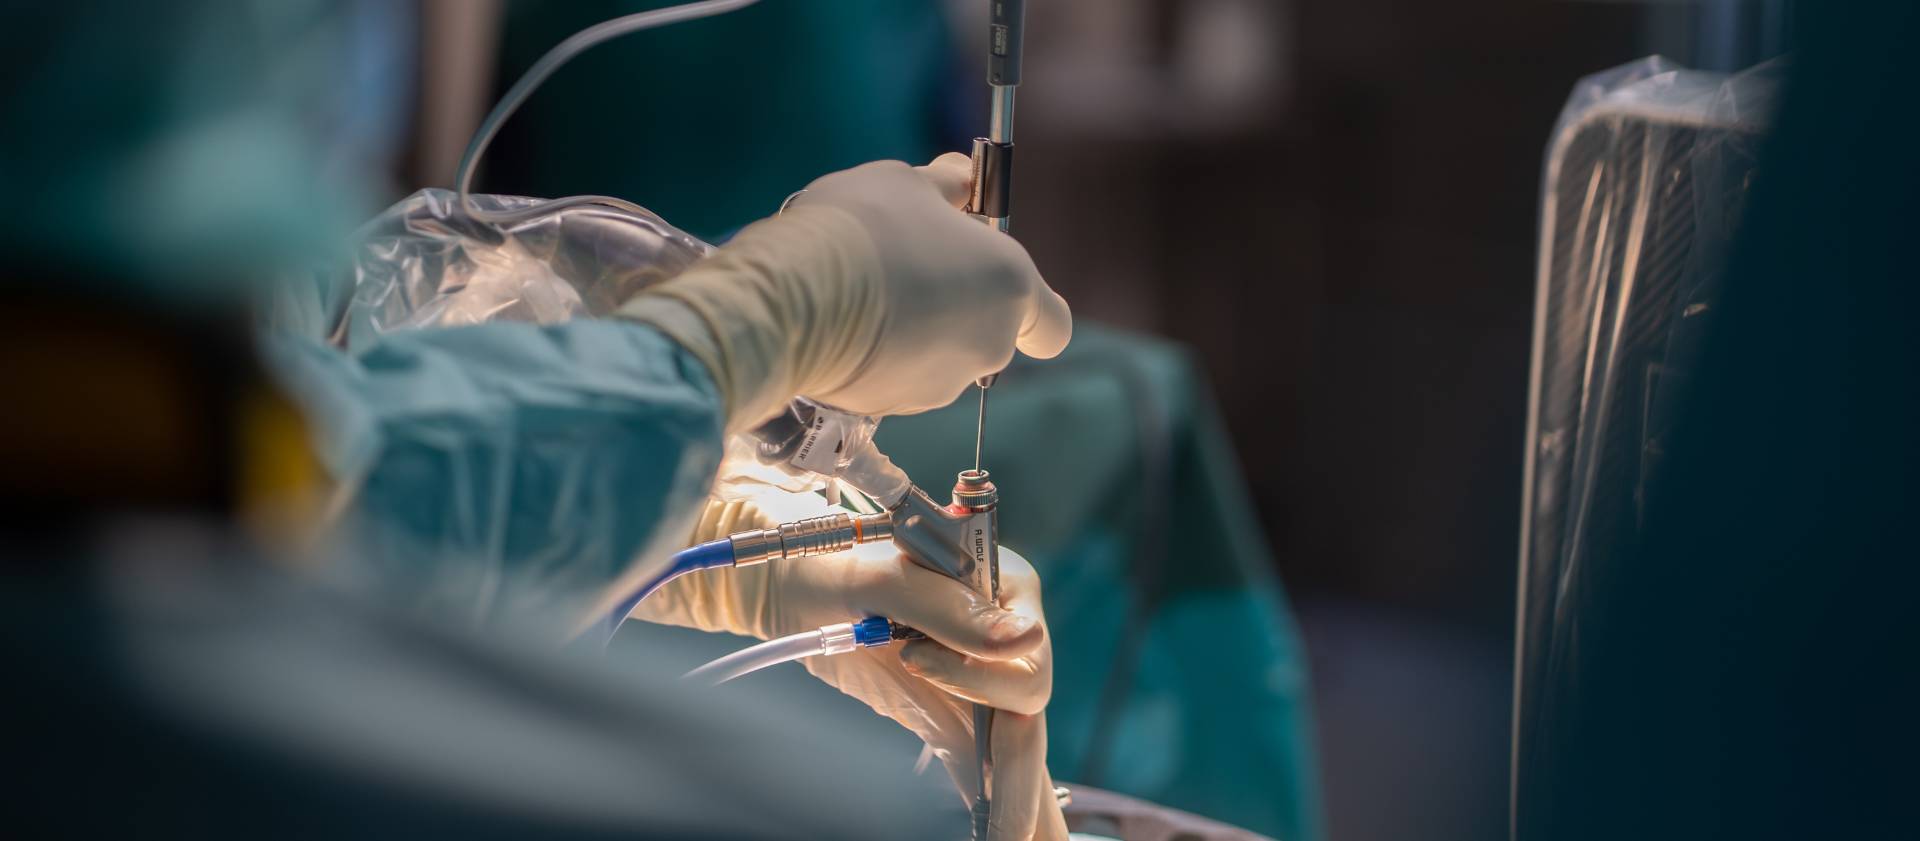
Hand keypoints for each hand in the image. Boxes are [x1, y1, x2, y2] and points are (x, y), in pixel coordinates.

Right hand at [618, 155, 1070, 431]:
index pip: (1052, 325)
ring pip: (936, 356)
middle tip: (906, 261)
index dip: (1032, 307)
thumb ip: (948, 185)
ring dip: (912, 328)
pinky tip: (840, 319)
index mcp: (1010, 288)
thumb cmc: (865, 226)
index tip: (992, 279)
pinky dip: (876, 355)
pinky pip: (892, 376)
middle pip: (986, 332)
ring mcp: (941, 385)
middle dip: (953, 303)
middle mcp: (988, 347)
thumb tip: (963, 180)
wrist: (797, 297)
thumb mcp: (908, 181)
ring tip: (861, 287)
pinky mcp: (891, 408)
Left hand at [638, 494, 1068, 840]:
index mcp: (1005, 589)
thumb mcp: (882, 577)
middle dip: (1022, 776)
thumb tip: (1024, 639)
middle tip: (1007, 835)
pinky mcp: (949, 712)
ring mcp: (979, 678)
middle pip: (1026, 707)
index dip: (982, 674)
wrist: (789, 588)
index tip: (913, 660)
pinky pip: (980, 761)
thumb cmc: (833, 565)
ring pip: (1015, 746)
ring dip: (1021, 800)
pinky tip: (1000, 832)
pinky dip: (993, 800)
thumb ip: (948, 608)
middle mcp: (1002, 635)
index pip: (1026, 653)